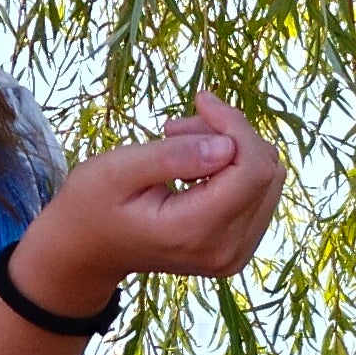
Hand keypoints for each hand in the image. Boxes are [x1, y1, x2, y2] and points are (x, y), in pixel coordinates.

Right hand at [10, 90, 284, 320]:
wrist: (87, 251)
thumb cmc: (92, 204)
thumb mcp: (116, 171)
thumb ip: (171, 157)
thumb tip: (227, 146)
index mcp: (194, 231)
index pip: (252, 170)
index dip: (235, 125)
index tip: (200, 100)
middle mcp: (225, 250)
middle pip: (265, 171)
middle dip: (228, 134)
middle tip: (174, 130)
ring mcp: (235, 254)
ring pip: (269, 179)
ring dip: (231, 149)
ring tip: (180, 148)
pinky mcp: (239, 248)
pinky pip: (261, 194)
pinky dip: (234, 169)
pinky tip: (196, 167)